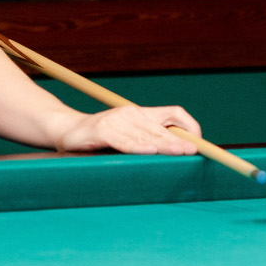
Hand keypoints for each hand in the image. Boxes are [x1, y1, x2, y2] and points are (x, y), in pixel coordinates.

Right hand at [50, 105, 204, 156]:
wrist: (68, 130)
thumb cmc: (101, 137)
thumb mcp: (128, 136)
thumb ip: (148, 140)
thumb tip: (178, 152)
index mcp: (142, 114)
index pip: (173, 113)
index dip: (189, 125)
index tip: (198, 143)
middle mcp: (132, 114)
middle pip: (162, 129)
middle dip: (179, 142)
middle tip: (194, 151)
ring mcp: (116, 121)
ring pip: (145, 136)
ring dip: (164, 146)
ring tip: (180, 152)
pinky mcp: (102, 131)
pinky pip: (123, 141)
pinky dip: (136, 147)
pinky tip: (148, 151)